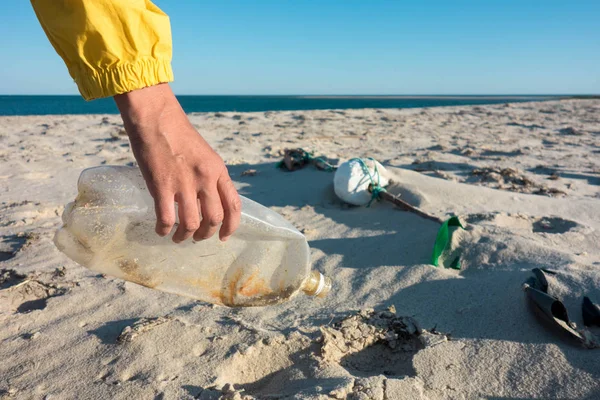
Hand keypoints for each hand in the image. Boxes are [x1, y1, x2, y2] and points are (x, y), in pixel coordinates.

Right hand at [114, 83, 240, 242]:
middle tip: (197, 237)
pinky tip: (161, 230)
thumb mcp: (205, 155)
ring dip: (185, 236)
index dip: (232, 226)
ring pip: (191, 223)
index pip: (234, 205)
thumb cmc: (179, 134)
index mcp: (218, 170)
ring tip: (178, 238)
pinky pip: (166, 218)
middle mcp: (205, 179)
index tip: (224, 236)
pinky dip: (164, 230)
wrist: (156, 117)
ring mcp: (184, 183)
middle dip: (206, 234)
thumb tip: (210, 202)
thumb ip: (210, 177)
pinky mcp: (162, 186)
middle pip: (214, 219)